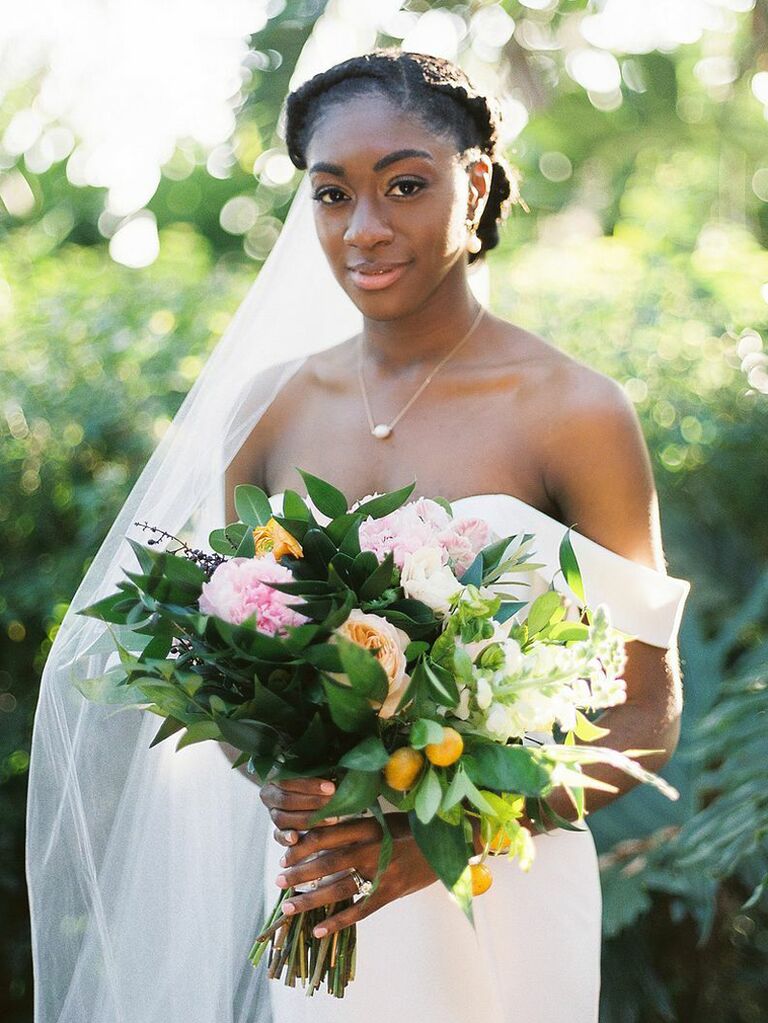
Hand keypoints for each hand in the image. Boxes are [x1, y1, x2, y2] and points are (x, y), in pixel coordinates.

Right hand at [259, 776, 339, 831]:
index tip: (331, 788)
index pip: (289, 781)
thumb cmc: (314, 776)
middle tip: (333, 802)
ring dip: (308, 819)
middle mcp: (270, 795)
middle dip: (312, 802)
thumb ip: (319, 769)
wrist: (304, 791)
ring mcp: (273, 813)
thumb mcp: (314, 769)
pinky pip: (277, 836)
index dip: (309, 785)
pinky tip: (296, 839)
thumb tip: (338, 769)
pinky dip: (285, 838)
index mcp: (274, 776)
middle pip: (286, 801)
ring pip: (283, 819)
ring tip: (331, 819)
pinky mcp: (278, 831)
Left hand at [272, 812, 438, 937]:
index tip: (286, 853)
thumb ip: (358, 828)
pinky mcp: (391, 893)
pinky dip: (338, 921)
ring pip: (338, 887)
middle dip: (299, 873)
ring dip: (310, 898)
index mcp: (368, 827)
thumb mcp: (385, 820)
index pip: (327, 834)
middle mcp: (371, 848)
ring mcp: (381, 872)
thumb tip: (323, 835)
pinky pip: (360, 910)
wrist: (450, 843)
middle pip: (327, 862)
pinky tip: (319, 930)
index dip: (303, 845)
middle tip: (278, 880)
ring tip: (289, 906)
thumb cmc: (413, 829)